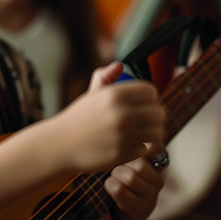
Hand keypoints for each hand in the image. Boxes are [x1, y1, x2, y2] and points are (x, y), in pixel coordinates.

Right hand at [50, 62, 165, 173]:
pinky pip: (145, 149)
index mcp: (115, 95)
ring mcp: (124, 135)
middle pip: (159, 113)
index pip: (151, 91)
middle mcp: (122, 114)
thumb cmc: (77, 118)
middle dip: (153, 116)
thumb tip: (119, 65)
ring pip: (157, 133)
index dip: (150, 97)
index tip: (144, 103)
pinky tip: (127, 144)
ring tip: (141, 132)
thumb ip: (105, 76)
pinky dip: (139, 148)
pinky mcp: (124, 154)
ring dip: (151, 133)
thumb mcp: (90, 94)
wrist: (61, 144)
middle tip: (145, 120)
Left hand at [106, 142, 166, 219]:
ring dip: (115, 176)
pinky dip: (110, 187)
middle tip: (115, 166)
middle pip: (139, 163)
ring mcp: (150, 196)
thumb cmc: (119, 175)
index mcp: (157, 164)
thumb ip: (129, 142)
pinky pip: (120, 191)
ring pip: (130, 177)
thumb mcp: (125, 158)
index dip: (140, 146)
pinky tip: (110, 187)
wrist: (116, 208)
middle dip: (121, 163)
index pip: (156, 148)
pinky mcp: (140, 209)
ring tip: (113, 177)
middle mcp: (158, 180)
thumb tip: (127, 118)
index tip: (127, 146)